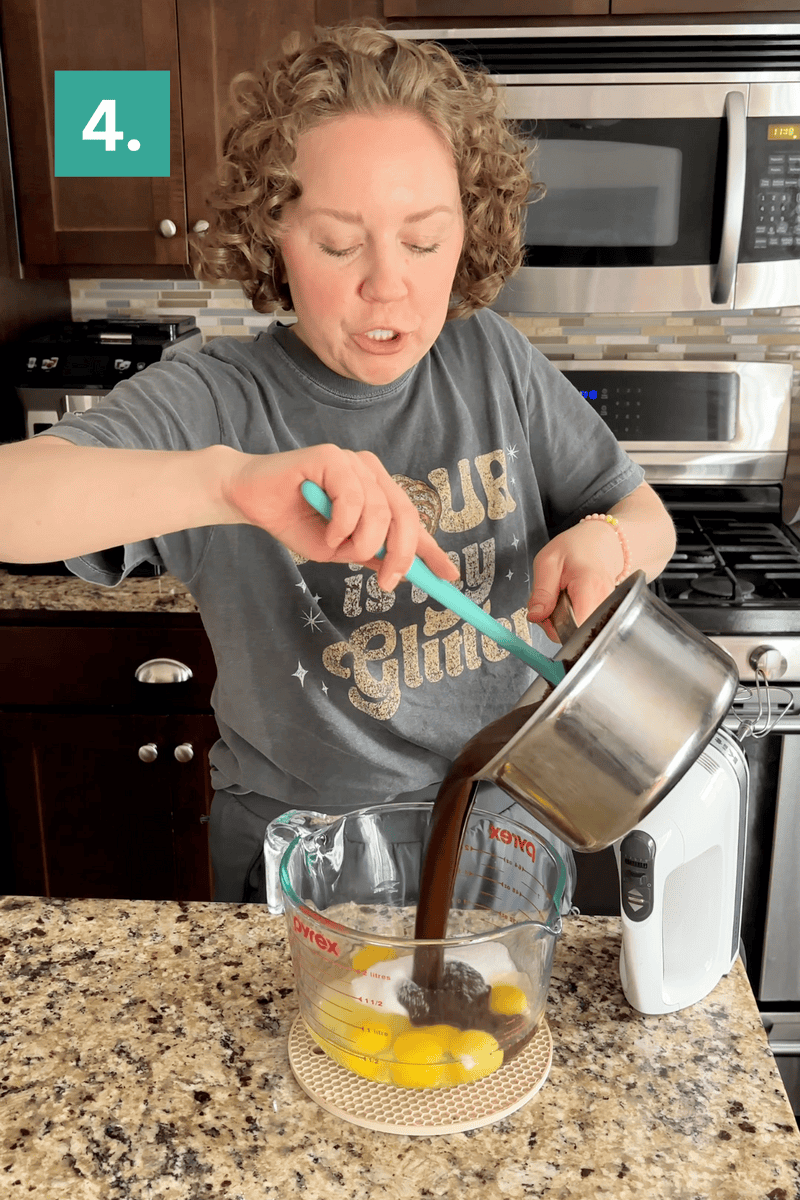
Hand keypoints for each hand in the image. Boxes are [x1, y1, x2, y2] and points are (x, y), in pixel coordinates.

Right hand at [222, 443, 459, 592]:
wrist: (250, 499)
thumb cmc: (294, 520)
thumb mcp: (338, 549)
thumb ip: (370, 553)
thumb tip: (403, 570)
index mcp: (376, 491)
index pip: (412, 520)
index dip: (432, 549)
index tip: (449, 575)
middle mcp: (370, 472)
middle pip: (405, 515)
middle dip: (401, 554)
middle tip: (388, 582)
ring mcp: (352, 462)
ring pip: (380, 511)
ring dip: (362, 542)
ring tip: (336, 548)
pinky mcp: (330, 457)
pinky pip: (352, 499)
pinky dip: (342, 525)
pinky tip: (326, 531)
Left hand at [526, 520, 622, 642]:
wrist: (602, 543)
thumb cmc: (576, 548)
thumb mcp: (548, 562)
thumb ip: (541, 591)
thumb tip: (535, 616)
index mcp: (589, 587)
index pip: (573, 629)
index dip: (553, 627)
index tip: (545, 611)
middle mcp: (604, 602)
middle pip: (574, 633)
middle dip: (556, 624)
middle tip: (551, 600)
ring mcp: (609, 610)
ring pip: (578, 631)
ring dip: (564, 620)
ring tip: (563, 598)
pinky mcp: (607, 614)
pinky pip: (584, 625)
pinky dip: (572, 618)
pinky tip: (572, 602)